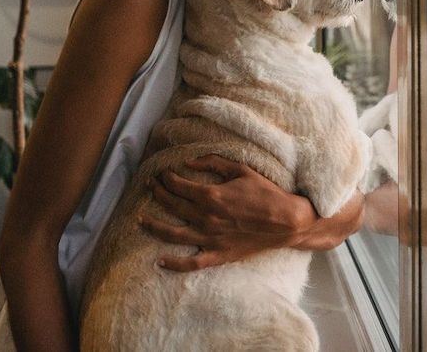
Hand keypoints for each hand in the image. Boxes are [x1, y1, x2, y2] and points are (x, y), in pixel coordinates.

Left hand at [141, 154, 309, 271]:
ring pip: (172, 234)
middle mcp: (206, 218)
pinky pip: (191, 263)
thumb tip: (189, 162)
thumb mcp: (241, 170)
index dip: (167, 178)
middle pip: (172, 205)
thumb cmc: (265, 193)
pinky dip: (173, 264)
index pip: (178, 186)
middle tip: (150, 186)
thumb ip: (213, 163)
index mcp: (211, 196)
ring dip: (153, 226)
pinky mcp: (218, 255)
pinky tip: (160, 261)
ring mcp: (210, 239)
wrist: (286, 221)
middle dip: (158, 193)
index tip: (163, 173)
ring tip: (141, 219)